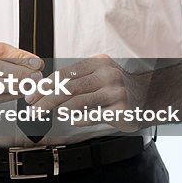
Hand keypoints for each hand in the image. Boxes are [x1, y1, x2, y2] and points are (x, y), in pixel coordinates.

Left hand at [27, 54, 148, 132]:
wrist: (149, 97)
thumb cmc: (117, 87)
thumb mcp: (99, 75)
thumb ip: (77, 80)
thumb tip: (44, 89)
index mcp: (99, 63)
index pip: (65, 73)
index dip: (45, 85)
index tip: (32, 95)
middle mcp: (107, 75)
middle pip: (68, 88)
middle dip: (46, 99)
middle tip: (34, 109)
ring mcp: (115, 92)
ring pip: (77, 102)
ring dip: (59, 110)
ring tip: (50, 114)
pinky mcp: (120, 110)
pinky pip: (91, 116)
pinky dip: (78, 119)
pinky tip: (72, 119)